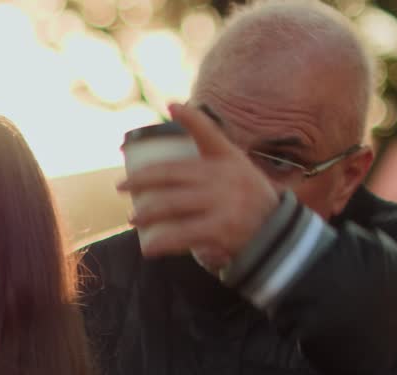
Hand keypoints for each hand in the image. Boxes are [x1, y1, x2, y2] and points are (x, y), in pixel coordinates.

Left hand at [118, 102, 279, 268]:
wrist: (276, 236)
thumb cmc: (247, 199)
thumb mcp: (237, 168)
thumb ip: (212, 148)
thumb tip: (176, 116)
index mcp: (228, 159)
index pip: (209, 133)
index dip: (191, 117)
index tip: (171, 104)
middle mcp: (225, 178)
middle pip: (173, 175)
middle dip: (141, 181)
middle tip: (120, 187)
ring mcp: (223, 203)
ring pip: (172, 205)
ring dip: (146, 213)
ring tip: (131, 218)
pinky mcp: (221, 230)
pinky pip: (183, 235)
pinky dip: (162, 242)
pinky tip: (148, 247)